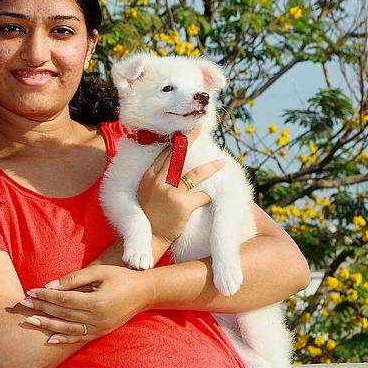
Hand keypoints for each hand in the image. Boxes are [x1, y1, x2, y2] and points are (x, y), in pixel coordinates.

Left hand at [19, 264, 154, 343]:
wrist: (144, 293)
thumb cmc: (120, 277)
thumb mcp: (98, 272)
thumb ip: (74, 279)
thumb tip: (50, 286)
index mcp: (96, 301)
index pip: (63, 300)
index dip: (45, 296)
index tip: (30, 291)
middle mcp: (97, 318)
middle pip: (63, 314)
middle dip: (42, 309)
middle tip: (24, 305)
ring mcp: (100, 328)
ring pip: (68, 329)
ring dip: (48, 325)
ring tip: (30, 321)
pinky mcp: (102, 332)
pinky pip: (80, 338)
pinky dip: (64, 339)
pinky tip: (50, 339)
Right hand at [138, 130, 224, 245]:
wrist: (150, 238)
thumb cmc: (150, 215)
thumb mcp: (145, 193)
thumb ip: (155, 179)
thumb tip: (169, 167)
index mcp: (148, 177)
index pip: (163, 154)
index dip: (175, 143)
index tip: (184, 133)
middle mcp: (158, 182)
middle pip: (177, 156)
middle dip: (190, 141)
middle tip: (199, 130)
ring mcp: (171, 193)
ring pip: (195, 174)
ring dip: (211, 168)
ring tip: (222, 162)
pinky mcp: (183, 206)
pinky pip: (202, 196)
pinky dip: (208, 197)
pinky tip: (211, 198)